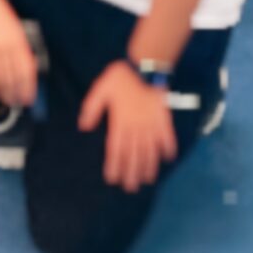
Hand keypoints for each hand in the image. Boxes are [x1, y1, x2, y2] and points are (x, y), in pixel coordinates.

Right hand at [0, 0, 37, 109]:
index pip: (26, 71)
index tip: (28, 99)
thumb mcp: (14, 24)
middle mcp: (3, 47)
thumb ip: (19, 45)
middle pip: (10, 77)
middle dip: (12, 93)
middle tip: (13, 103)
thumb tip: (25, 66)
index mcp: (17, 40)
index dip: (27, 88)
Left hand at [79, 62, 176, 191]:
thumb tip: (84, 127)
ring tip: (147, 180)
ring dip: (148, 166)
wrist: (144, 65)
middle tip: (130, 188)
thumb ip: (92, 108)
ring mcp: (151, 124)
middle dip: (131, 172)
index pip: (116, 149)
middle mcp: (136, 127)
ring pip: (150, 150)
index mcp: (120, 122)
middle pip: (133, 155)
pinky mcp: (164, 119)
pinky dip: (168, 147)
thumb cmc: (121, 77)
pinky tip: (168, 159)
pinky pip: (167, 137)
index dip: (114, 165)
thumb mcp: (101, 89)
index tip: (112, 179)